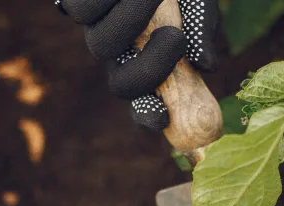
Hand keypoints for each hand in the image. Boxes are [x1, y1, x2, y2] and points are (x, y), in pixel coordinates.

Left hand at [59, 0, 218, 129]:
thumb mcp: (197, 2)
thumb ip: (202, 30)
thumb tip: (207, 65)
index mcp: (149, 60)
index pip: (145, 103)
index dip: (149, 114)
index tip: (164, 116)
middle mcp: (121, 51)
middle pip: (121, 85)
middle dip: (150, 69)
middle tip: (176, 36)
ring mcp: (97, 28)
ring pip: (102, 46)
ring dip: (131, 20)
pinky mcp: (76, 5)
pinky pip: (81, 11)